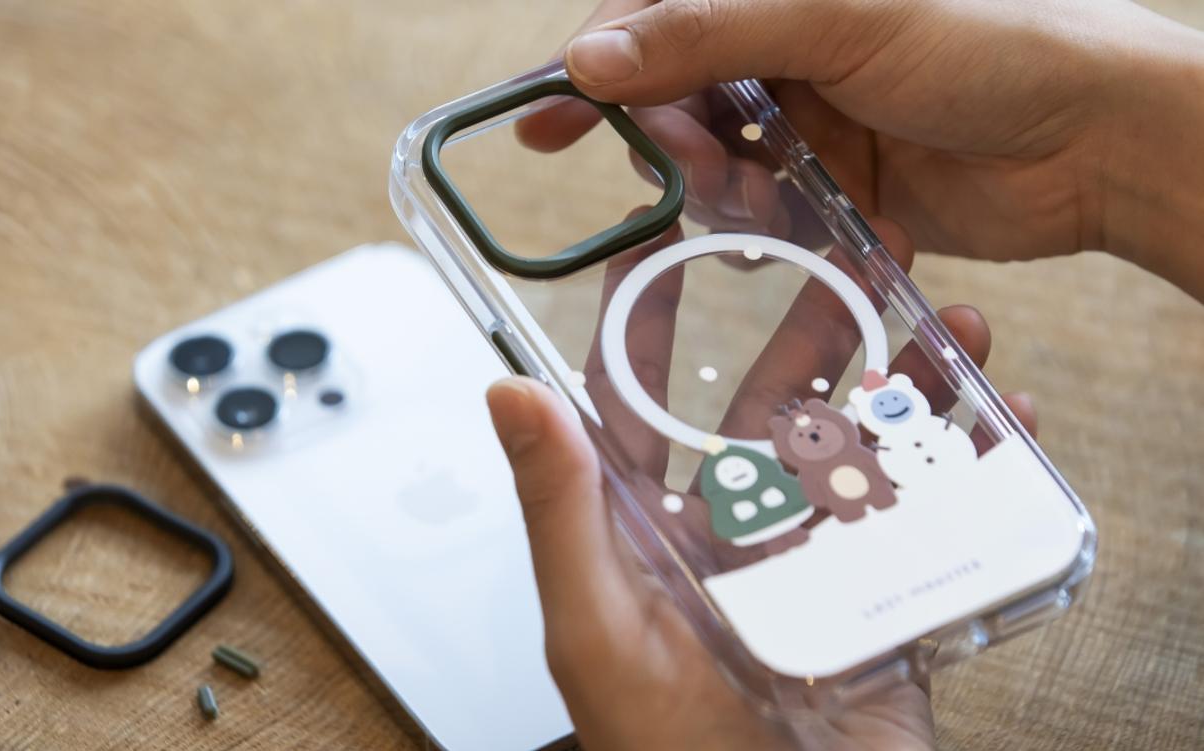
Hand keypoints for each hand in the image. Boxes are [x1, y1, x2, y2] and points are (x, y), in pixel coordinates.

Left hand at [486, 216, 1035, 749]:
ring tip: (947, 325)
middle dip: (809, 330)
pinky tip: (1000, 418)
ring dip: (902, 385)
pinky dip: (969, 466)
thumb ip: (559, 509)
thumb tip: (505, 395)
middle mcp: (726, 533)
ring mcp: (807, 563)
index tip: (659, 245)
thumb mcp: (597, 623)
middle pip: (769, 407)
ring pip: (855, 448)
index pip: (636, 403)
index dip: (643, 324)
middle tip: (848, 259)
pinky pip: (928, 515)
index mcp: (647, 528)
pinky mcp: (878, 598)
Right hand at [520, 0, 1203, 298]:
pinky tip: (775, 239)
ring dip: (712, 193)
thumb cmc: (991, 41)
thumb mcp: (839, 17)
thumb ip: (708, 30)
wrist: (1099, 138)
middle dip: (663, 141)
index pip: (656, 17)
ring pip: (714, 165)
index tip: (544, 118)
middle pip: (676, 97)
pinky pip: (764, 217)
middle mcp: (789, 51)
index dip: (594, 64)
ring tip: (744, 205)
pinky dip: (757, 231)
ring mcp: (812, 123)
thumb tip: (589, 56)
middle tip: (672, 173)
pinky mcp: (837, 190)